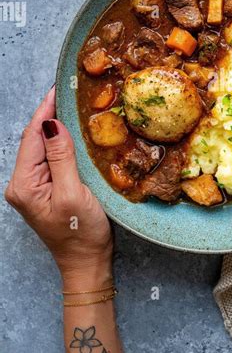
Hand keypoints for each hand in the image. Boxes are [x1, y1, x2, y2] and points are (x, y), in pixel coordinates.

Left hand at [4, 87, 112, 286]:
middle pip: (35, 140)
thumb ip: (61, 158)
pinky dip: (61, 144)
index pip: (32, 137)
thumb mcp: (73, 193)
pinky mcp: (45, 189)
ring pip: (43, 148)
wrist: (87, 263)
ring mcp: (33, 187)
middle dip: (50, 115)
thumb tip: (51, 123)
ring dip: (56, 128)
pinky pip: (51, 159)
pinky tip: (72, 133)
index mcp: (24, 184)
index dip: (45, 110)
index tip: (58, 88)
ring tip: (72, 106)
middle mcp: (22, 184)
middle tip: (69, 92)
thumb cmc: (81, 234)